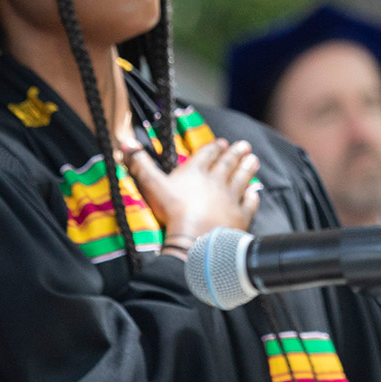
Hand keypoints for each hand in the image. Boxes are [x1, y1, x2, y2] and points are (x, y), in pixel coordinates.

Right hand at [133, 137, 261, 253]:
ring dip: (248, 168)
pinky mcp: (239, 216)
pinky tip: (254, 193)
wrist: (194, 239)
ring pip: (242, 179)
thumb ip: (140, 164)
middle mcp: (216, 181)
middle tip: (245, 145)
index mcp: (196, 172)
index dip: (214, 148)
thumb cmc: (172, 211)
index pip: (207, 155)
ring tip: (254, 159)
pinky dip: (252, 197)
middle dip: (236, 153)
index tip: (222, 142)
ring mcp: (230, 198)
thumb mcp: (152, 185)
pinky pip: (248, 204)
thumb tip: (126, 143)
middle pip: (228, 164)